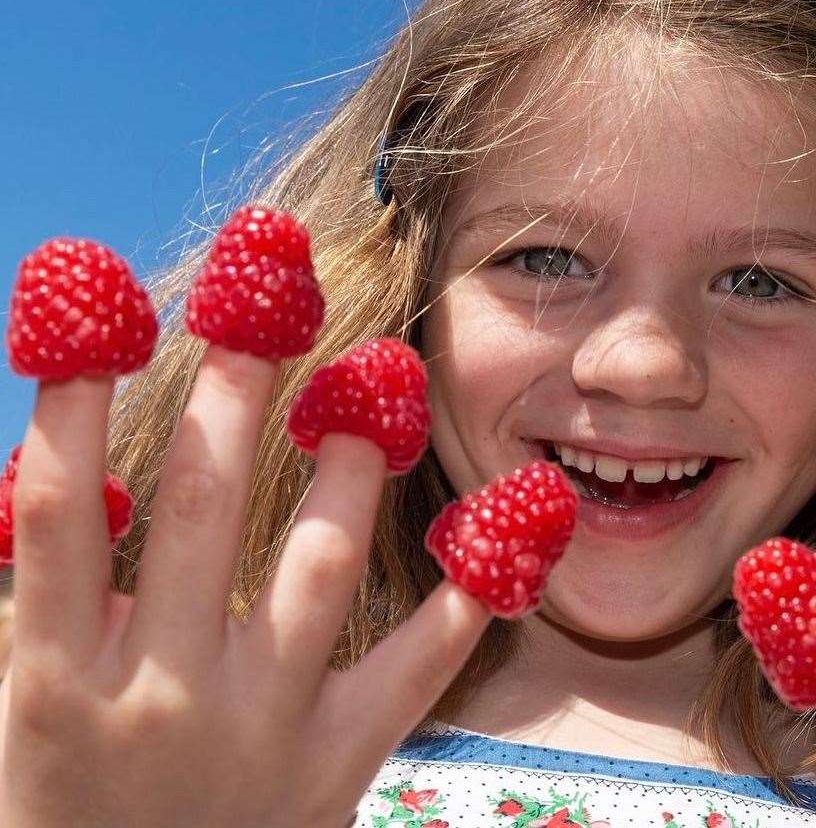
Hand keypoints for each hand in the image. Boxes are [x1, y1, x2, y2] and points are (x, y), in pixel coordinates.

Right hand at [0, 347, 490, 826]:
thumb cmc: (64, 811)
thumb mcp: (23, 709)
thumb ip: (51, 596)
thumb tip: (76, 464)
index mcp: (52, 677)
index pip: (55, 510)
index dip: (72, 402)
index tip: (94, 302)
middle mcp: (156, 694)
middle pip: (199, 510)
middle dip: (230, 389)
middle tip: (264, 293)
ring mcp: (257, 730)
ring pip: (317, 567)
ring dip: (352, 465)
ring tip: (377, 377)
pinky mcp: (336, 764)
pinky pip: (417, 664)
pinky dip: (470, 592)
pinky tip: (513, 521)